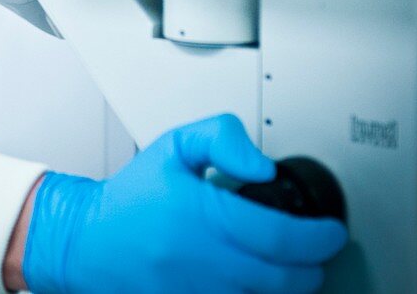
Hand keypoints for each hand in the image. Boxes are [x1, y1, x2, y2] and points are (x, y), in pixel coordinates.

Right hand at [21, 115, 347, 293]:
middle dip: (312, 266)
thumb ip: (222, 138)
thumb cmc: (129, 198)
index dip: (322, 237)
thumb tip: (262, 164)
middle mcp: (204, 261)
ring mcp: (198, 293)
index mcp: (204, 215)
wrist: (84, 240)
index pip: (286, 238)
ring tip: (286, 268)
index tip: (331, 231)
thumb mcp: (173, 147)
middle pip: (288, 279)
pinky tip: (254, 283)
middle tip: (314, 252)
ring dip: (288, 286)